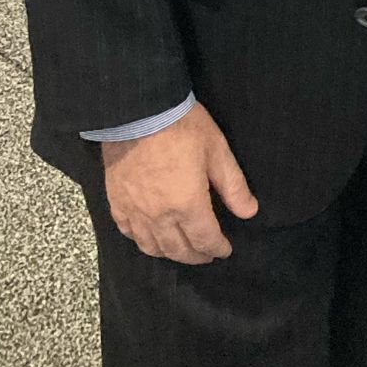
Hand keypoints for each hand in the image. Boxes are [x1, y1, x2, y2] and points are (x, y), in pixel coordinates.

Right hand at [101, 101, 257, 263]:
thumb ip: (233, 185)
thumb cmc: (182, 126)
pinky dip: (143, 241)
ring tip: (182, 249)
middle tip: (206, 254)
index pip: (205, 240)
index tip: (225, 250)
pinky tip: (150, 236)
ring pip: (152, 247)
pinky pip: (129, 234)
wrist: (137, 110)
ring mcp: (135, 212)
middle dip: (196, 256)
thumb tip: (249, 212)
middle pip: (179, 250)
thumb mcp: (216, 150)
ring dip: (170, 254)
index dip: (217, 248)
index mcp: (187, 205)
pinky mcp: (116, 203)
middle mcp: (159, 217)